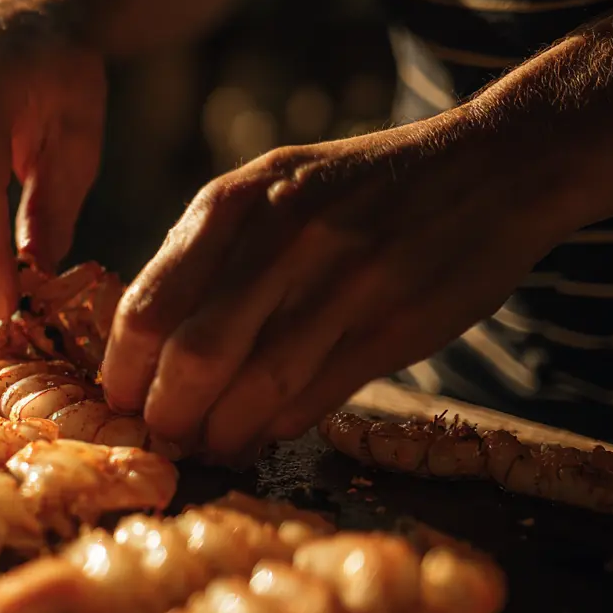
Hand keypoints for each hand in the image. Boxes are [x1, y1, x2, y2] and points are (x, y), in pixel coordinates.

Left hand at [100, 110, 587, 460]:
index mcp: (235, 203)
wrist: (493, 166)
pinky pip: (312, 400)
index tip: (120, 403)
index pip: (146, 309)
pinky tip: (262, 433)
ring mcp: (343, 284)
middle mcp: (283, 238)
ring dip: (220, 435)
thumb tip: (143, 351)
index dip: (122, 373)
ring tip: (211, 445)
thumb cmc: (358, 189)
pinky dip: (274, 428)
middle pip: (192, 359)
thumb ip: (207, 255)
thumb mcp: (270, 190)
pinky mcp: (394, 328)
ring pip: (253, 391)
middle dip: (167, 416)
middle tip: (165, 436)